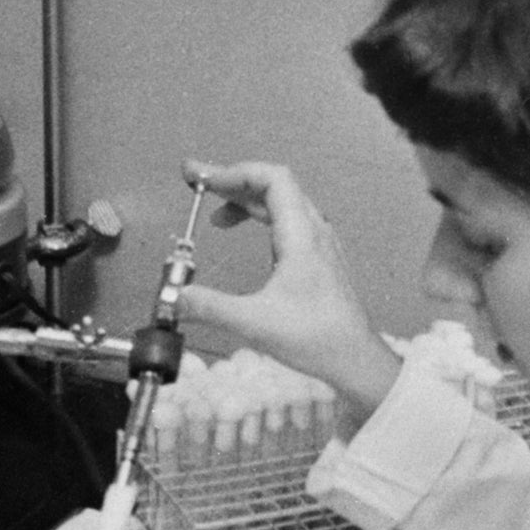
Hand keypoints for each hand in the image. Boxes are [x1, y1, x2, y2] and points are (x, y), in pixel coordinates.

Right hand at [179, 159, 403, 418]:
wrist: (355, 358)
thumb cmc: (317, 338)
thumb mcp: (254, 323)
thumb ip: (210, 307)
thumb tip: (175, 296)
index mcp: (302, 236)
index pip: (272, 179)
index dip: (235, 172)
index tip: (205, 178)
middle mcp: (314, 232)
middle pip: (275, 186)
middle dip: (233, 181)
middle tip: (200, 183)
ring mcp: (320, 244)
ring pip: (283, 204)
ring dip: (247, 201)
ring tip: (216, 214)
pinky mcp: (319, 258)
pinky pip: (289, 221)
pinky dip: (262, 217)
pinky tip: (245, 232)